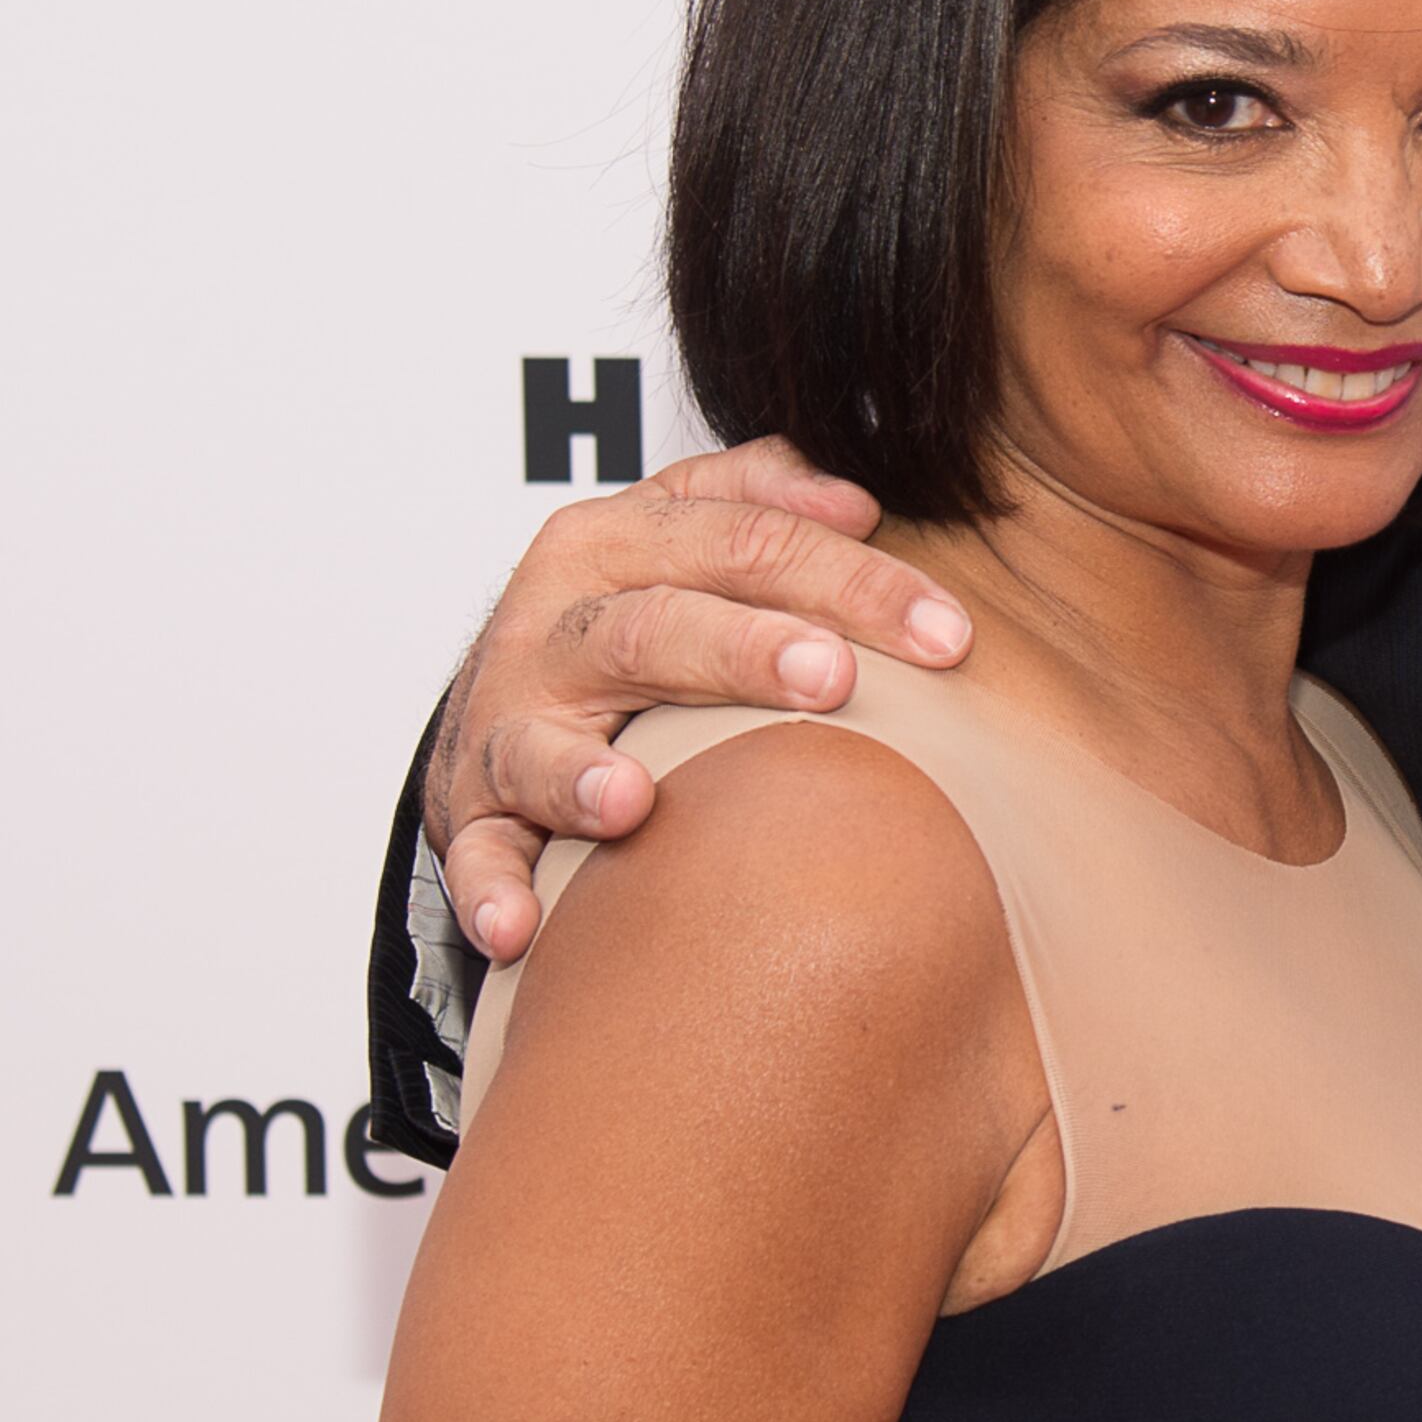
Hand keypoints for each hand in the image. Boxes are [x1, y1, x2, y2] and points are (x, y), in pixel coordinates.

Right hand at [428, 440, 971, 962]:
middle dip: (744, 650)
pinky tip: (521, 924)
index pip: (744, 541)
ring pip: (541, 743)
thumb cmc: (619, 617)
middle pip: (657, 625)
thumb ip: (762, 497)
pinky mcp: (473, 814)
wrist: (494, 709)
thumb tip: (858, 500)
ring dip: (580, 775)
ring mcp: (507, 723)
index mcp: (614, 541)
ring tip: (633, 800)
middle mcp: (553, 625)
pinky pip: (477, 856)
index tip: (947, 631)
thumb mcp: (681, 535)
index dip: (851, 579)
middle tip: (831, 678)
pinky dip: (489, 889)